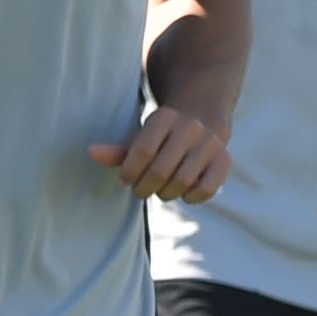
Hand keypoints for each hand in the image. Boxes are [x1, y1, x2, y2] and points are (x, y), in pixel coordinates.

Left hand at [91, 102, 229, 201]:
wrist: (203, 117)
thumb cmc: (162, 134)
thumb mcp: (140, 136)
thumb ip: (117, 150)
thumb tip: (91, 153)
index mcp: (165, 117)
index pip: (142, 152)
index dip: (129, 172)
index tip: (126, 178)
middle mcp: (191, 128)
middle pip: (160, 171)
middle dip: (144, 187)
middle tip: (141, 190)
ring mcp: (210, 144)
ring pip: (182, 182)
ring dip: (165, 194)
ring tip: (160, 190)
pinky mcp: (224, 160)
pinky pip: (206, 189)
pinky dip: (191, 198)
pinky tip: (183, 193)